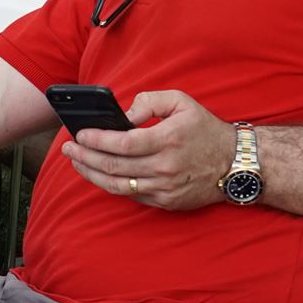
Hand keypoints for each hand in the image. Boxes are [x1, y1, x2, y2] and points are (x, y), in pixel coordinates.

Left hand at [60, 88, 234, 210]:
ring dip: (91, 174)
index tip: (79, 135)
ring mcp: (165, 188)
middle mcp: (165, 167)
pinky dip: (111, 185)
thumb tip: (123, 115)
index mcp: (168, 139)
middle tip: (67, 149)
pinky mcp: (166, 202)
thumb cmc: (205, 129)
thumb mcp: (182, 101)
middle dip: (84, 158)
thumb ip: (149, 101)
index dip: (96, 140)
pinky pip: (131, 196)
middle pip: (113, 166)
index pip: (121, 143)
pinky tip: (99, 174)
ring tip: (76, 163)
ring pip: (117, 185)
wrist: (235, 163)